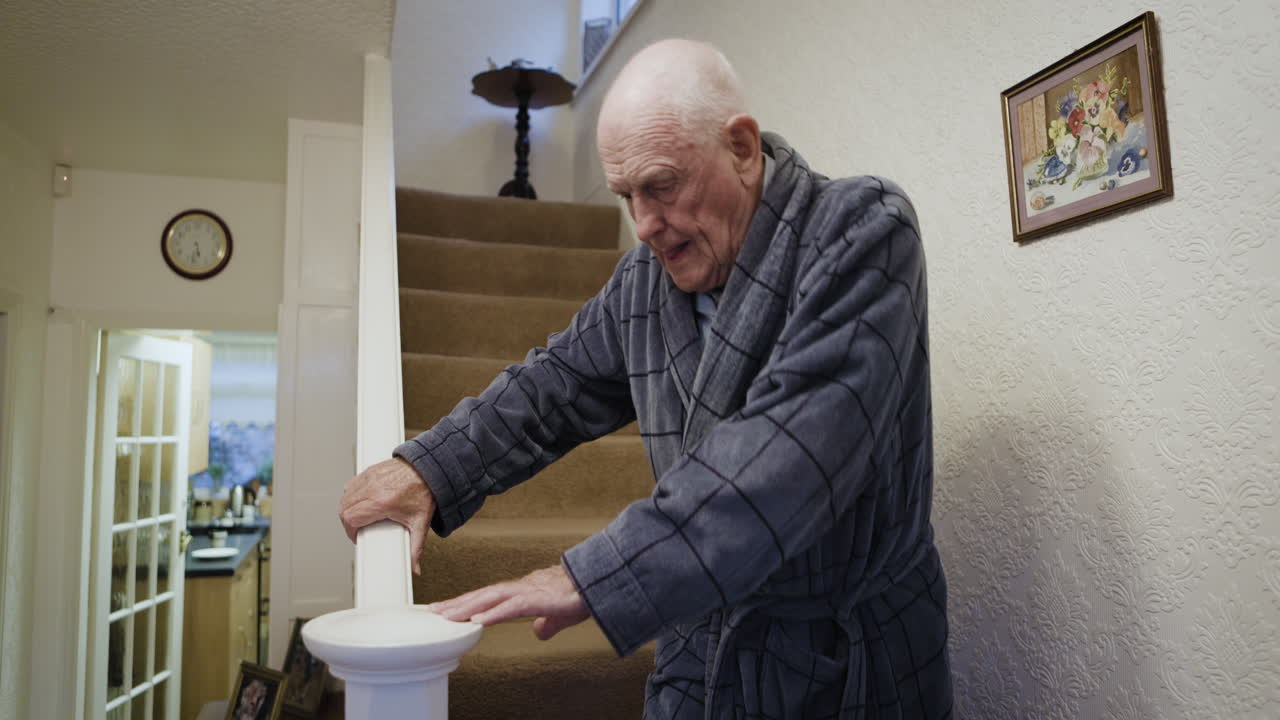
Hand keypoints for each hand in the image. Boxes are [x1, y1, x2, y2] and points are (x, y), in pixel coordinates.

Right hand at [339, 457, 435, 573]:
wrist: (431, 468)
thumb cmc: (425, 491)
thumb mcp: (420, 522)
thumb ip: (416, 548)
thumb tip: (414, 567)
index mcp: (382, 502)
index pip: (351, 518)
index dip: (350, 531)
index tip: (357, 536)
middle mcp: (373, 488)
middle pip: (345, 508)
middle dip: (348, 522)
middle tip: (357, 528)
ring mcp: (370, 477)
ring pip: (345, 495)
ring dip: (348, 508)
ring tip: (358, 516)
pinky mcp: (371, 471)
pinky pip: (352, 484)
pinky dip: (351, 494)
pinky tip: (360, 501)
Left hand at [428, 565, 589, 639]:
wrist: (601, 583)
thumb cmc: (582, 594)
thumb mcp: (559, 615)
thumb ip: (546, 623)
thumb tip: (539, 632)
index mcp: (525, 591)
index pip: (490, 596)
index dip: (468, 602)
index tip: (448, 609)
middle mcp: (522, 588)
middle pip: (483, 595)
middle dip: (458, 603)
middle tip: (434, 611)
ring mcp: (529, 591)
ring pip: (492, 598)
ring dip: (467, 607)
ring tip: (447, 615)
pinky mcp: (540, 598)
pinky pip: (512, 607)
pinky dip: (494, 613)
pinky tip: (478, 620)